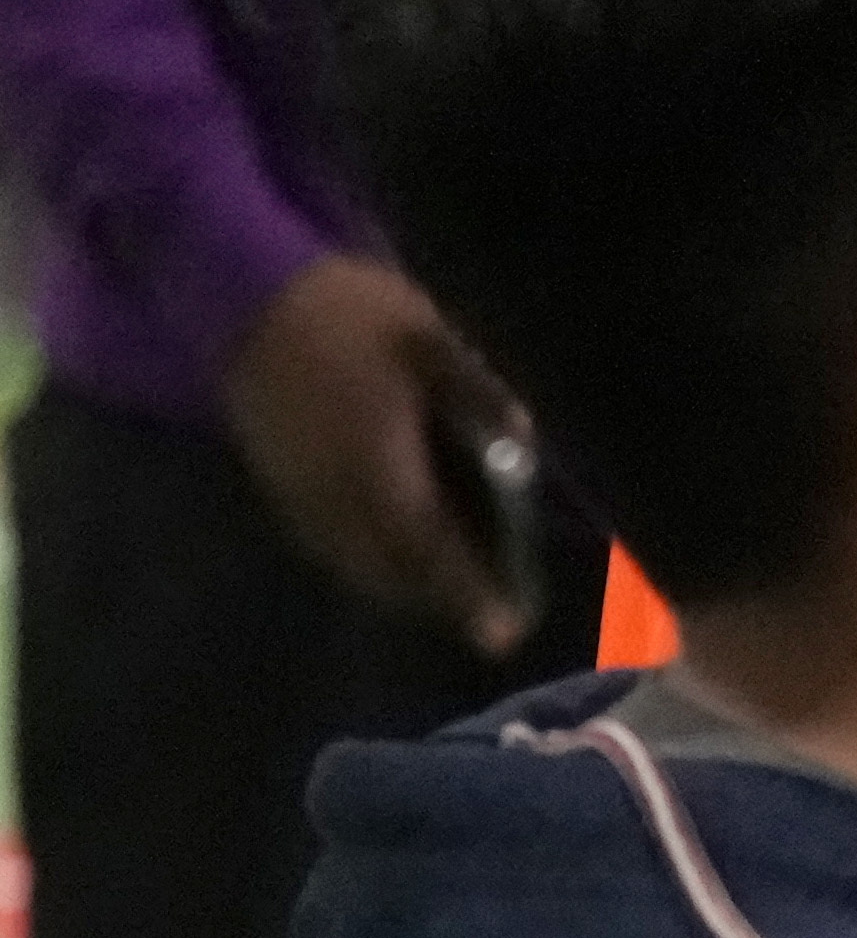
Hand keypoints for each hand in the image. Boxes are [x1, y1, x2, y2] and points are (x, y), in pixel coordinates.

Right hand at [221, 250, 529, 652]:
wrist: (250, 304)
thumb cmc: (351, 315)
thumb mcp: (431, 339)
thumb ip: (479, 393)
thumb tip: (525, 440)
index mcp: (376, 461)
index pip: (429, 544)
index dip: (467, 591)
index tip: (503, 634)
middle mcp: (332, 497)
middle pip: (391, 572)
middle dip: (442, 597)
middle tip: (497, 607)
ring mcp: (298, 499)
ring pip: (356, 568)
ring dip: (406, 585)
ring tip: (459, 584)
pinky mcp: (279, 491)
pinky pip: (330, 549)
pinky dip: (372, 562)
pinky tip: (404, 546)